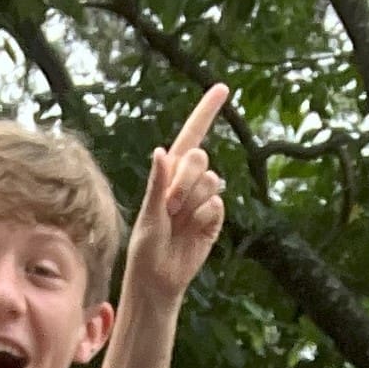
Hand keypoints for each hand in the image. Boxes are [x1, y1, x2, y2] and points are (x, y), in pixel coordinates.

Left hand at [124, 85, 227, 302]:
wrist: (158, 279)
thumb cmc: (145, 247)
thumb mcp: (147, 214)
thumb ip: (157, 184)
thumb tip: (161, 151)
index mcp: (169, 173)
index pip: (191, 135)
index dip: (207, 111)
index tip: (223, 88)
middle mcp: (188, 182)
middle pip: (200, 157)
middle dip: (186, 179)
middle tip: (170, 206)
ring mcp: (203, 200)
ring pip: (210, 182)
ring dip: (192, 202)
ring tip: (178, 222)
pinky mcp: (214, 220)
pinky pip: (217, 205)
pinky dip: (203, 218)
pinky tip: (192, 231)